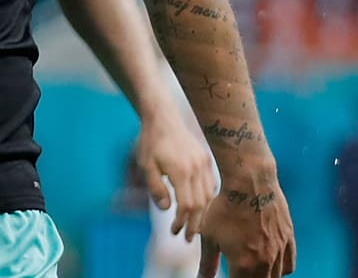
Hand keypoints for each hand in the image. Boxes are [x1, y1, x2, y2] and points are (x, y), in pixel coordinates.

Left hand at [137, 110, 216, 241]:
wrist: (163, 118)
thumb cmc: (151, 143)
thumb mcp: (146, 166)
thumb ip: (156, 188)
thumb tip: (167, 209)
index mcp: (181, 171)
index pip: (187, 205)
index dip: (182, 222)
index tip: (174, 231)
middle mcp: (197, 168)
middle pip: (201, 204)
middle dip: (195, 224)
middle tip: (187, 238)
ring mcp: (204, 163)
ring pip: (209, 195)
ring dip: (203, 214)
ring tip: (194, 226)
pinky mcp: (206, 160)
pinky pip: (211, 184)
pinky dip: (207, 199)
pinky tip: (200, 207)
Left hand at [198, 174, 295, 277]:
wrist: (249, 183)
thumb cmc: (225, 208)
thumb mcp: (211, 237)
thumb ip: (208, 263)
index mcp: (244, 265)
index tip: (229, 276)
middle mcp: (265, 262)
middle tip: (239, 272)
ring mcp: (279, 251)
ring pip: (275, 277)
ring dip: (263, 276)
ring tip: (252, 269)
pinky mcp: (288, 238)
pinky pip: (289, 265)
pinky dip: (280, 268)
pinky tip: (269, 261)